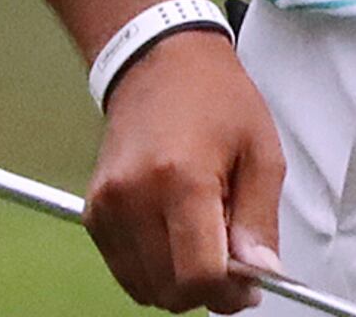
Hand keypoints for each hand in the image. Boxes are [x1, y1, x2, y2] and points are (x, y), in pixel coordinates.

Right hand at [84, 31, 284, 313]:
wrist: (160, 64)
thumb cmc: (218, 99)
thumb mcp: (262, 153)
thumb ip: (260, 221)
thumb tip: (261, 273)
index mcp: (181, 181)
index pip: (197, 274)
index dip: (228, 292)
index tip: (250, 284)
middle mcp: (134, 199)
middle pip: (168, 289)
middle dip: (207, 288)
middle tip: (234, 261)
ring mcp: (106, 209)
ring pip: (144, 287)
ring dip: (179, 279)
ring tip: (205, 235)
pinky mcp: (93, 214)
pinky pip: (124, 268)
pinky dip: (154, 267)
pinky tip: (177, 232)